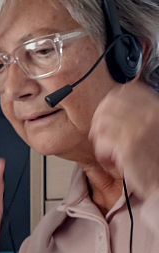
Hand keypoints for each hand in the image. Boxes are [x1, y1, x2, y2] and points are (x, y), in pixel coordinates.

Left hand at [89, 80, 158, 199]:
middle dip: (100, 122)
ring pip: (101, 125)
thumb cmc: (157, 158)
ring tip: (110, 152)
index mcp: (156, 107)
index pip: (126, 91)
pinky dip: (102, 154)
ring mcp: (139, 129)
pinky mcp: (129, 147)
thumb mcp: (155, 127)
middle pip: (108, 106)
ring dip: (101, 140)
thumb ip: (140, 114)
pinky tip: (113, 162)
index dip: (110, 103)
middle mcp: (149, 114)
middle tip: (103, 137)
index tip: (107, 116)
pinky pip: (102, 143)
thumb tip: (111, 107)